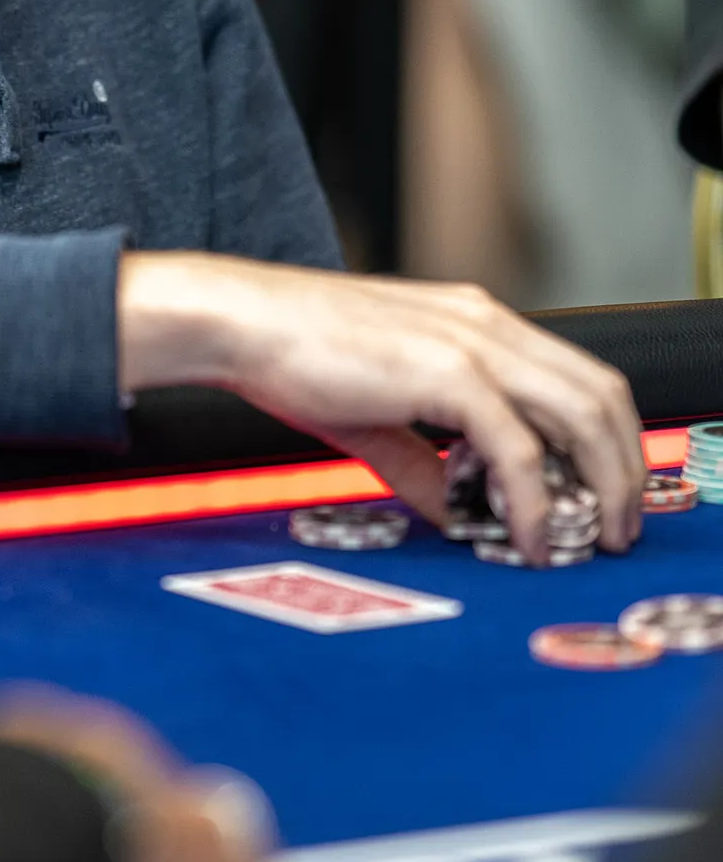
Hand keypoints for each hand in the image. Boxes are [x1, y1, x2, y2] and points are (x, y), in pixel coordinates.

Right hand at [118, 257, 644, 564]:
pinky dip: (535, 499)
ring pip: (581, 416)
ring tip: (590, 539)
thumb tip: (451, 510)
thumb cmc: (288, 353)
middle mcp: (487, 323)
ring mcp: (473, 341)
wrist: (239, 323)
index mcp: (473, 322)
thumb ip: (420, 459)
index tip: (601, 496)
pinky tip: (527, 537)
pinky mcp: (449, 371)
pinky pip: (519, 447)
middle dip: (622, 467)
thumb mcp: (372, 413)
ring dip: (600, 485)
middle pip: (600, 393)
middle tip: (616, 529)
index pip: (575, 378)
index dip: (603, 440)